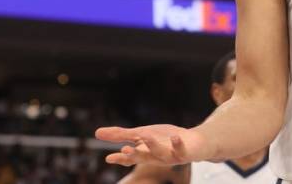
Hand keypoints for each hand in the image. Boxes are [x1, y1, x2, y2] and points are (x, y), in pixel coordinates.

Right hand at [96, 124, 211, 166]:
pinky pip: (181, 150)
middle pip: (143, 157)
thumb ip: (121, 135)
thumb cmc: (165, 139)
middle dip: (134, 155)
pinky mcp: (185, 152)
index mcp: (145, 153)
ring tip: (145, 135)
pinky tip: (175, 137)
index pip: (130, 158)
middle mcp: (156, 157)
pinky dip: (177, 144)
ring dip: (152, 145)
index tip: (109, 158)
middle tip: (124, 150)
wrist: (194, 143)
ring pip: (160, 153)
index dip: (120, 159)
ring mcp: (171, 156)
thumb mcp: (142, 134)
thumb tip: (96, 133)